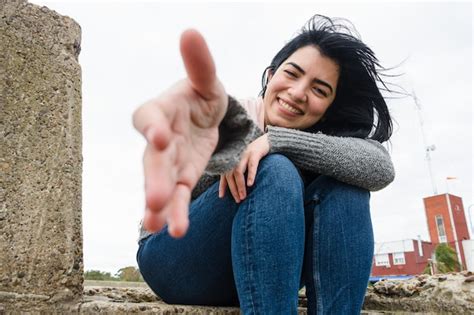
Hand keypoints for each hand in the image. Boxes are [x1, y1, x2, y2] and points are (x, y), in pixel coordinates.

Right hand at [133, 29, 227, 237]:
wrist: (207, 116)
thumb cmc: (202, 94)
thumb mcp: (207, 78)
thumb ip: (199, 61)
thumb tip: (191, 32)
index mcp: (159, 109)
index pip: (148, 117)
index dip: (151, 127)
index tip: (157, 136)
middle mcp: (158, 138)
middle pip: (152, 159)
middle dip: (154, 180)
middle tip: (155, 200)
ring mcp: (168, 161)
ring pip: (162, 184)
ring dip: (160, 205)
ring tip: (157, 226)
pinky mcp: (182, 176)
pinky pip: (179, 196)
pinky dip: (178, 212)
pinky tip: (177, 230)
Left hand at [219, 134, 269, 201]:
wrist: (267, 140)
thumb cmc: (256, 154)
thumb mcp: (245, 162)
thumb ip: (240, 171)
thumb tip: (235, 187)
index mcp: (233, 159)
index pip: (224, 174)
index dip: (222, 185)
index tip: (221, 196)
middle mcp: (236, 157)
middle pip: (230, 175)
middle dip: (233, 189)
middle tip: (237, 200)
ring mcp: (244, 154)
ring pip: (239, 171)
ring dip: (240, 185)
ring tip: (243, 196)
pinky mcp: (255, 153)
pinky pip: (252, 165)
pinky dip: (250, 175)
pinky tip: (250, 184)